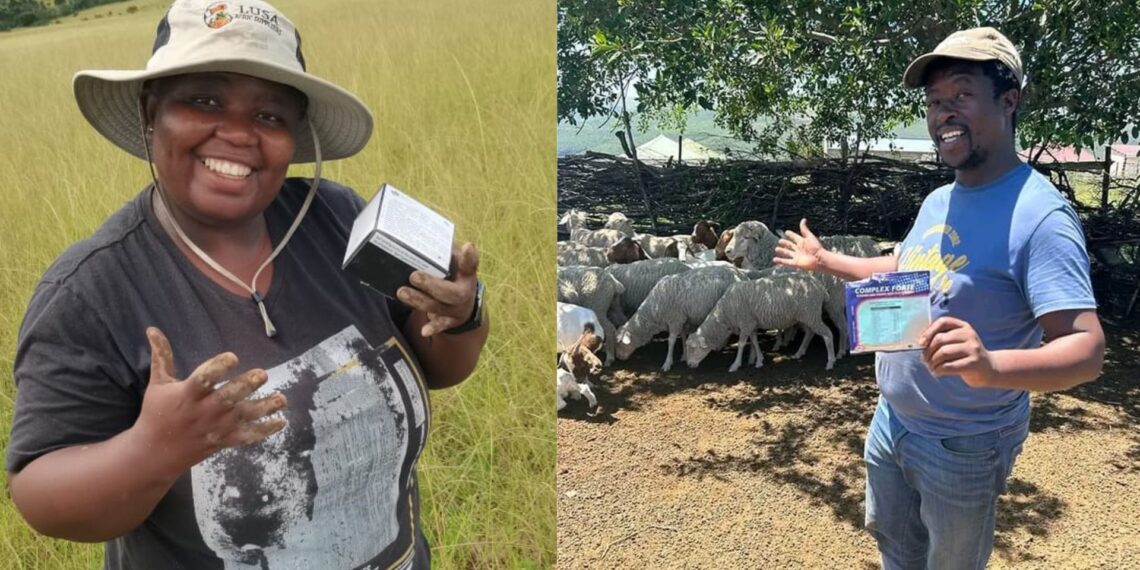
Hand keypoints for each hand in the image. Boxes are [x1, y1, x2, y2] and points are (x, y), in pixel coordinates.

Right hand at [136, 327, 287, 477]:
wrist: (154, 454)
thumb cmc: (156, 414)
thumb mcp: (157, 384)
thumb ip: (161, 356)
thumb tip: (152, 328)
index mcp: (187, 394)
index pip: (204, 379)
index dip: (218, 368)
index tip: (232, 357)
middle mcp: (204, 410)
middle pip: (228, 398)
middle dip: (245, 386)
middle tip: (262, 374)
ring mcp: (216, 427)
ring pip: (243, 417)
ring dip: (264, 408)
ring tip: (281, 398)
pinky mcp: (223, 440)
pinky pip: (246, 436)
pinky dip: (264, 430)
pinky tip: (280, 421)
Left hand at [397, 242, 480, 336]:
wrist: (464, 304)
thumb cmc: (453, 277)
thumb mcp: (453, 263)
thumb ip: (443, 252)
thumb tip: (419, 236)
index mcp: (467, 275)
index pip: (470, 265)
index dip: (469, 257)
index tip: (468, 246)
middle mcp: (464, 293)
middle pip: (451, 292)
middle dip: (432, 285)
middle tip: (414, 276)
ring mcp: (457, 309)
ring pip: (438, 307)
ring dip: (419, 301)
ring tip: (402, 292)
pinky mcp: (449, 321)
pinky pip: (441, 325)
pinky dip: (433, 328)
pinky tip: (424, 331)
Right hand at [773, 219, 825, 271]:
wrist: (819, 259)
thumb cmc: (816, 248)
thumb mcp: (809, 236)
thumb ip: (804, 229)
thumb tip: (803, 219)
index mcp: (802, 242)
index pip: (794, 237)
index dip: (791, 235)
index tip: (786, 232)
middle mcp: (798, 249)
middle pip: (790, 245)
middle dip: (785, 243)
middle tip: (780, 241)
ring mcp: (796, 256)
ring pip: (787, 253)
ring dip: (782, 251)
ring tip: (776, 249)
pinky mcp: (795, 263)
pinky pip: (786, 262)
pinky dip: (780, 261)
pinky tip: (775, 259)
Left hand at [918, 317, 996, 387]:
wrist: (988, 369)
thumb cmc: (965, 356)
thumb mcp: (957, 342)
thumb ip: (942, 338)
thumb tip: (920, 343)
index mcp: (963, 326)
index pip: (943, 322)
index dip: (929, 331)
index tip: (921, 343)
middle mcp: (970, 335)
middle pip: (940, 339)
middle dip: (928, 351)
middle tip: (925, 360)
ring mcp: (973, 348)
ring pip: (943, 353)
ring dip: (932, 362)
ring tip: (931, 367)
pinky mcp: (973, 363)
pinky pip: (949, 366)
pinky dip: (938, 370)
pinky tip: (937, 372)